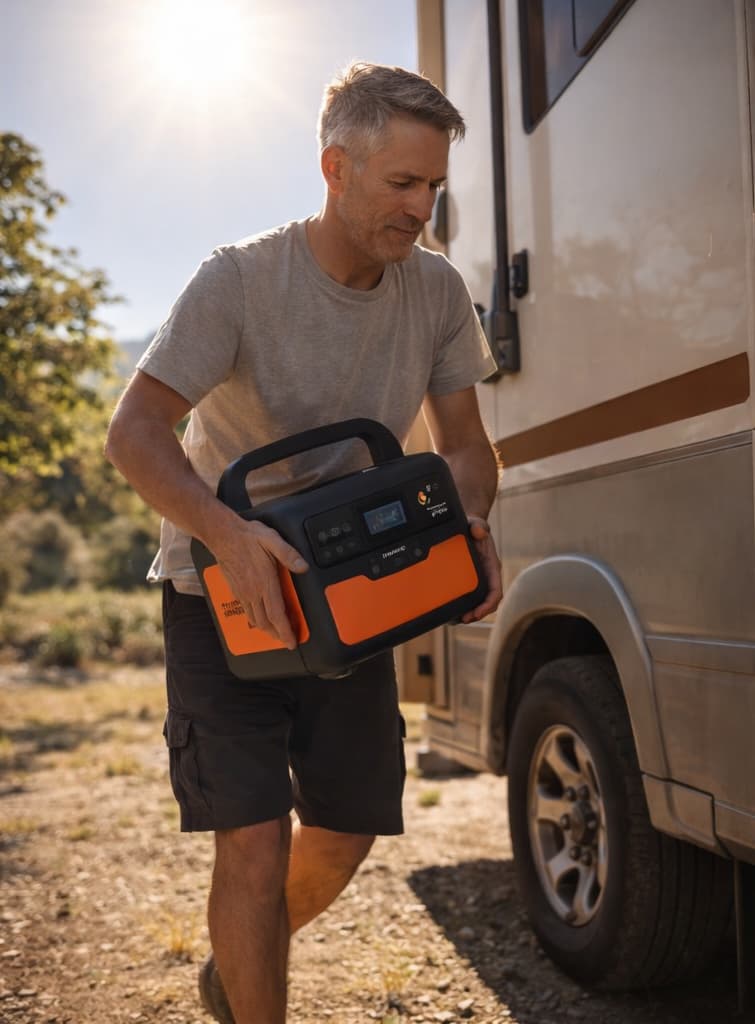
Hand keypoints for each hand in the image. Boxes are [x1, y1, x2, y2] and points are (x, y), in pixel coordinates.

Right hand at [211, 519, 308, 649]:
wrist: (222, 535)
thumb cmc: (247, 537)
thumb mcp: (272, 540)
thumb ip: (289, 555)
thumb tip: (303, 567)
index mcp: (265, 583)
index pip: (277, 615)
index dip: (285, 632)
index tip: (292, 642)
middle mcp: (253, 592)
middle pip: (266, 622)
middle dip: (277, 635)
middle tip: (287, 640)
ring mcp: (242, 592)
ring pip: (255, 619)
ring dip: (266, 629)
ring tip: (276, 632)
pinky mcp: (235, 590)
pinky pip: (247, 611)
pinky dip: (256, 619)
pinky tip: (259, 618)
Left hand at [462, 515, 501, 623]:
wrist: (469, 527)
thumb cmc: (475, 527)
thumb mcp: (477, 524)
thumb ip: (478, 526)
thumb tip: (478, 532)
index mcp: (492, 568)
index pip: (496, 592)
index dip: (488, 605)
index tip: (477, 612)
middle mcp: (487, 577)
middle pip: (487, 602)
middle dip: (477, 614)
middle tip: (463, 619)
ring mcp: (478, 581)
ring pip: (478, 603)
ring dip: (470, 614)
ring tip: (456, 619)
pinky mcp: (469, 581)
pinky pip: (468, 597)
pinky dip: (462, 606)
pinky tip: (451, 611)